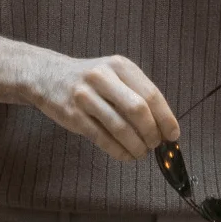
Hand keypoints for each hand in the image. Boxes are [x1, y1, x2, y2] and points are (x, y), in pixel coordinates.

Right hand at [26, 51, 179, 161]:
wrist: (48, 75)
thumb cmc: (90, 79)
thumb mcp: (114, 74)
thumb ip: (136, 94)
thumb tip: (163, 126)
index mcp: (120, 66)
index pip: (151, 94)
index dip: (166, 118)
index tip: (173, 135)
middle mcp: (104, 77)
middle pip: (138, 110)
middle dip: (151, 133)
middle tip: (155, 145)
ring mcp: (86, 96)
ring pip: (120, 127)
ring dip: (136, 146)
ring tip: (141, 153)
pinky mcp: (73, 114)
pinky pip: (101, 138)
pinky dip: (118, 151)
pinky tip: (125, 155)